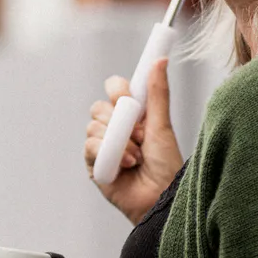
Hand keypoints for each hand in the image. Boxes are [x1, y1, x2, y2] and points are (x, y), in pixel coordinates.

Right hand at [84, 58, 184, 224]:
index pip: (113, 90)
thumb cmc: (167, 167)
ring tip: (137, 157)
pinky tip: (125, 165)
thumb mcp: (162, 125)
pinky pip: (89, 146)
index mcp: (133, 117)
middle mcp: (116, 130)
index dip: (118, 90)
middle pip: (99, 107)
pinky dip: (108, 153)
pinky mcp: (95, 165)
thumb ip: (157, 93)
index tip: (129, 97)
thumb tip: (159, 60)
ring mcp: (104, 148)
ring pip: (93, 126)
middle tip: (140, 135)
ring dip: (118, 140)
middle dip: (118, 119)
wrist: (162, 198)